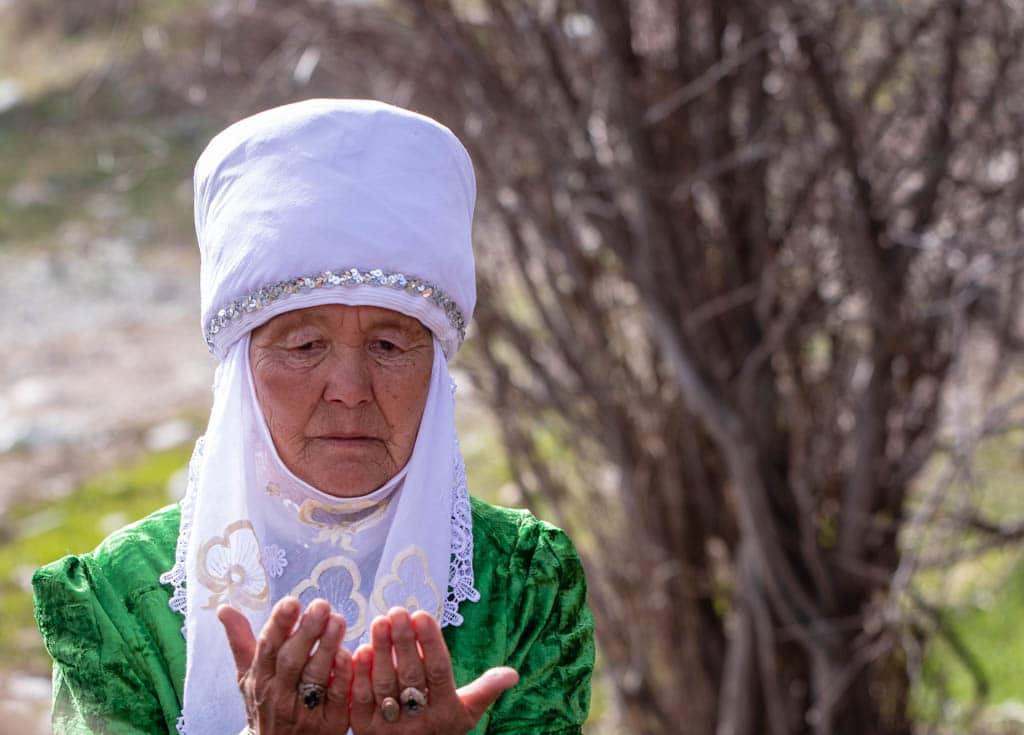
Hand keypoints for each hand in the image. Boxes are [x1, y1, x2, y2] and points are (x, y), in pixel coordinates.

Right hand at [218, 597, 352, 733]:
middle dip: (306, 632)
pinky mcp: (330, 722)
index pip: (267, 648)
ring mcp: (305, 710)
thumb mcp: (249, 677)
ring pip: (315, 677)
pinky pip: (337, 697)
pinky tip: (351, 654)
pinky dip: (343, 675)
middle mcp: (280, 694)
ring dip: (327, 648)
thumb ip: (240, 641)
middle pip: (291, 661)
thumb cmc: (267, 704)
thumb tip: (223, 608)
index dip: (279, 625)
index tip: (291, 602)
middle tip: (321, 606)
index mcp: (261, 679)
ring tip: (338, 621)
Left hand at [349, 607, 517, 734]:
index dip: (430, 643)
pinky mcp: (363, 730)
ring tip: (381, 621)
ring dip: (381, 651)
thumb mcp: (466, 714)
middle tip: (398, 611)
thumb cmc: (440, 729)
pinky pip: (360, 700)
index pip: (439, 673)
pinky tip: (360, 648)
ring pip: (384, 685)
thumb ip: (486, 690)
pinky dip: (361, 674)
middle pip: (411, 676)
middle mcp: (418, 722)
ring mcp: (389, 728)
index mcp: (446, 713)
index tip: (422, 615)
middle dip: (403, 641)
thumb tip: (513, 674)